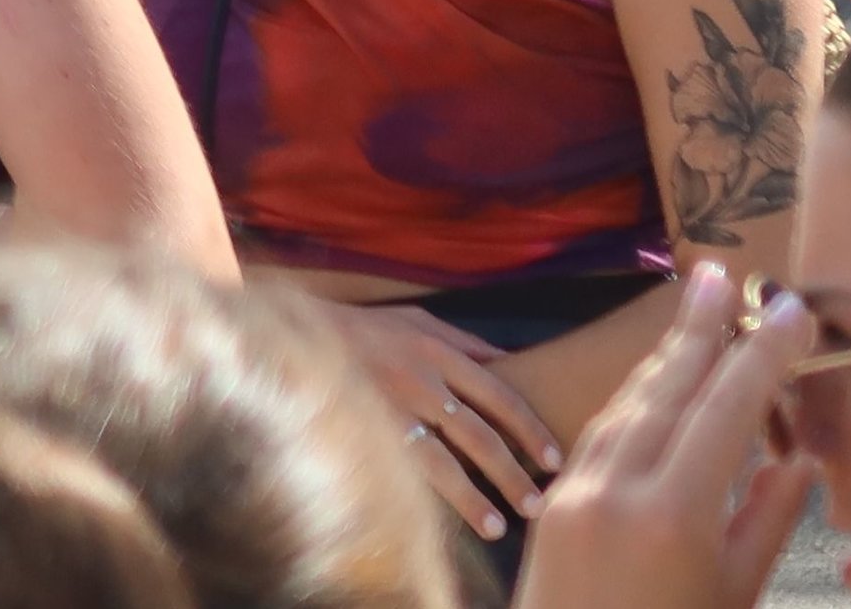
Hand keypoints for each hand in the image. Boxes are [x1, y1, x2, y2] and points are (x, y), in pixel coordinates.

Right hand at [327, 298, 559, 543]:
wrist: (296, 331)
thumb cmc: (366, 328)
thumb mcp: (418, 321)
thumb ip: (466, 344)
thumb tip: (513, 366)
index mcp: (437, 351)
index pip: (499, 396)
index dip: (530, 430)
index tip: (555, 460)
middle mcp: (417, 379)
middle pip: (478, 435)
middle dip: (511, 474)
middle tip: (537, 506)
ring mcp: (386, 407)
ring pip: (440, 461)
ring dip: (472, 498)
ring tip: (497, 528)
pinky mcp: (360, 428)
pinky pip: (398, 468)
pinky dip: (423, 495)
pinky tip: (441, 520)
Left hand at [509, 267, 817, 608]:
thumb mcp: (736, 597)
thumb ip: (766, 523)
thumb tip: (797, 460)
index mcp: (673, 516)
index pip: (726, 412)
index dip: (760, 357)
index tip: (790, 309)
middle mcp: (616, 489)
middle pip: (666, 390)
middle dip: (698, 329)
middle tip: (724, 272)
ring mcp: (575, 493)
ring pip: (627, 406)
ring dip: (664, 356)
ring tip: (696, 310)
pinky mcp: (553, 507)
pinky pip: (599, 437)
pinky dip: (633, 402)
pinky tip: (654, 383)